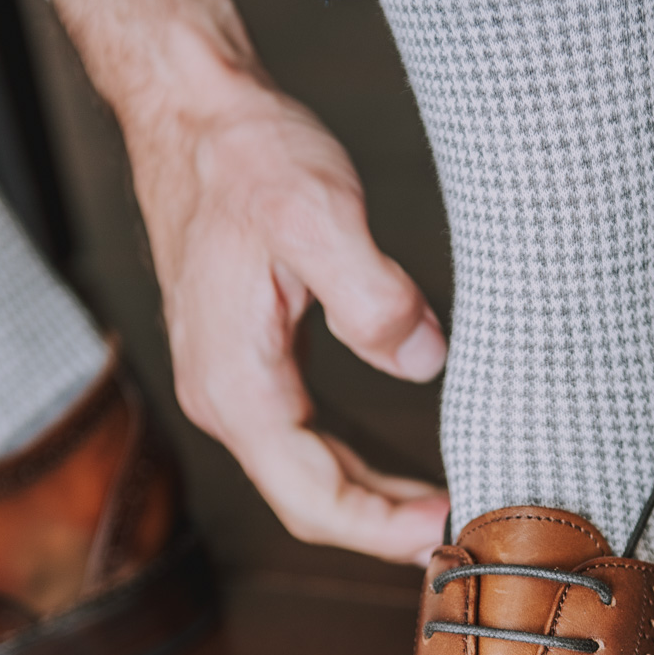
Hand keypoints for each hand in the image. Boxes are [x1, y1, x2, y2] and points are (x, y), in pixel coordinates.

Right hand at [53, 0, 447, 564]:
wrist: (194, 114)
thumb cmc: (247, 157)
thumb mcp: (318, 212)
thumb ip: (371, 294)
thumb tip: (422, 360)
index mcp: (239, 382)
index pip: (313, 497)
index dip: (382, 527)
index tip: (447, 531)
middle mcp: (224, 397)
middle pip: (308, 503)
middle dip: (381, 530)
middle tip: (459, 540)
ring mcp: (231, 384)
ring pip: (304, 478)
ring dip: (369, 505)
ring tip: (436, 515)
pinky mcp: (246, 365)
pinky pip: (301, 444)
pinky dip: (349, 470)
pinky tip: (391, 469)